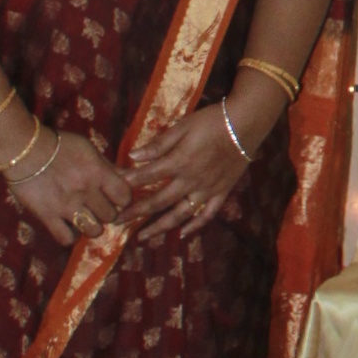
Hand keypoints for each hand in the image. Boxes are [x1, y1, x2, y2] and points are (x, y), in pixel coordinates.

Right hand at [6, 130, 134, 248]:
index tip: (114, 197)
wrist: (22, 148)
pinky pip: (67, 238)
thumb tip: (128, 177)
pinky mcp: (47, 216)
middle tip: (96, 206)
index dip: (122, 199)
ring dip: (91, 226)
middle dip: (106, 212)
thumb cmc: (57, 144)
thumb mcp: (87, 149)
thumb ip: (107, 166)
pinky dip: (70, 236)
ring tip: (84, 218)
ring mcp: (66, 206)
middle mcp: (86, 191)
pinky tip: (68, 226)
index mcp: (98, 172)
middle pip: (111, 215)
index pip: (125, 196)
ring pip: (94, 231)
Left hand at [124, 103, 260, 240]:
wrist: (246, 124)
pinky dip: (195, 226)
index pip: (146, 176)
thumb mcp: (183, 126)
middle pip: (158, 201)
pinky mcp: (221, 193)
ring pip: (180, 214)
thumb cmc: (212, 121)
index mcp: (179, 162)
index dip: (127, 183)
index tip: (111, 189)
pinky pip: (207, 214)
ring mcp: (207, 190)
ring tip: (143, 237)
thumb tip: (133, 156)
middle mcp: (190, 181)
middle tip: (117, 221)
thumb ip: (159, 144)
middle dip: (135, 212)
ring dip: (160, 227)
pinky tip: (182, 234)